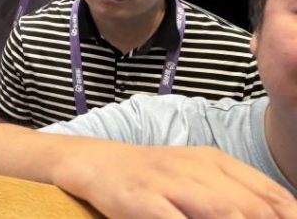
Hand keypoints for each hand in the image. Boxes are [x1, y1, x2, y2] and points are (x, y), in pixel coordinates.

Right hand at [55, 144, 296, 218]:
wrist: (96, 163)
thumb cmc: (155, 178)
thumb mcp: (199, 177)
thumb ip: (238, 196)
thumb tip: (280, 214)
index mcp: (217, 163)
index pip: (274, 198)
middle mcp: (198, 170)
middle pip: (254, 209)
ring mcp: (170, 183)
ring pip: (224, 212)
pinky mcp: (143, 199)